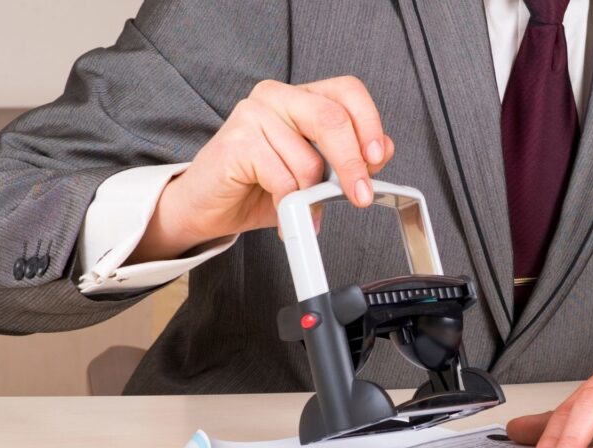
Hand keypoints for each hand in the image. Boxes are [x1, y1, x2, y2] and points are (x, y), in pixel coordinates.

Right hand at [129, 76, 394, 262]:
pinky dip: (288, 204)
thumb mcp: (316, 175)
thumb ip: (350, 158)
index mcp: (302, 97)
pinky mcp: (236, 141)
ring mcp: (253, 114)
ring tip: (299, 208)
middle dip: (352, 165)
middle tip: (360, 196)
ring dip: (311, 195)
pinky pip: (282, 178)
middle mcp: (278, 97)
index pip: (348, 92)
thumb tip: (382, 150)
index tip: (376, 159)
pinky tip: (280, 211)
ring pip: (308, 158)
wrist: (210, 206)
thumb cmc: (261, 186)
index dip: (369, 124)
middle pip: (332, 119)